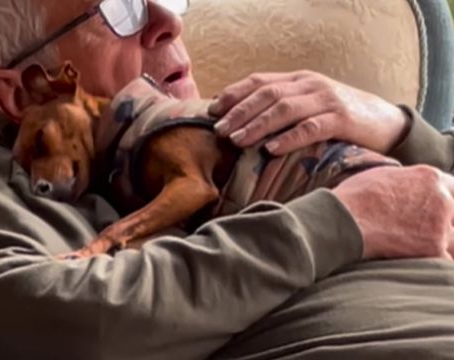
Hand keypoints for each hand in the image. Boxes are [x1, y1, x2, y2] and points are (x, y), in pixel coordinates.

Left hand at [210, 71, 409, 154]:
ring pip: (285, 109)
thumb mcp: (307, 105)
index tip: (212, 110)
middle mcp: (310, 84)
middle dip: (240, 112)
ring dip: (258, 125)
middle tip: (220, 130)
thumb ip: (279, 107)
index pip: (259, 81)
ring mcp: (327, 100)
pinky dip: (289, 138)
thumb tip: (238, 122)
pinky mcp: (343, 119)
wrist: (385, 121)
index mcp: (297, 79)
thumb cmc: (337, 117)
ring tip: (238, 140)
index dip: (233, 94)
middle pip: (267, 94)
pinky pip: (311, 127)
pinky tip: (271, 149)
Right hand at [333, 165, 453, 259]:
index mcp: (430, 177)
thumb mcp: (383, 176)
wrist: (342, 220)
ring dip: (439, 242)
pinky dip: (435, 261)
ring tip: (416, 246)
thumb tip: (409, 189)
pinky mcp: (433, 249)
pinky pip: (446, 259)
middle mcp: (441, 198)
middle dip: (442, 223)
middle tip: (420, 230)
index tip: (435, 211)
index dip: (446, 201)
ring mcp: (440, 225)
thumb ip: (407, 182)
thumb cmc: (353, 198)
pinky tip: (418, 261)